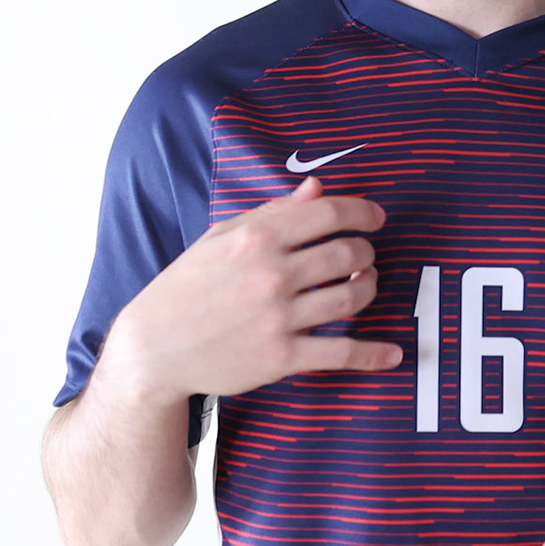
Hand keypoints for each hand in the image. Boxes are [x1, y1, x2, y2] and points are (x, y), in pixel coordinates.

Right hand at [103, 177, 401, 403]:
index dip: (362, 212)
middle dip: (365, 252)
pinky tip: (392, 353)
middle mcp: (272, 276)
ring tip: (364, 285)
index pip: (329, 213)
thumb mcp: (220, 237)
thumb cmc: (185, 288)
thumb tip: (315, 188)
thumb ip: (272, 211)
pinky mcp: (283, 358)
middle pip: (349, 254)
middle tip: (363, 256)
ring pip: (353, 297)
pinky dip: (373, 353)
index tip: (374, 218)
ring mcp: (279, 318)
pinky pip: (342, 352)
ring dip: (369, 288)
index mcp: (257, 239)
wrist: (152, 350)